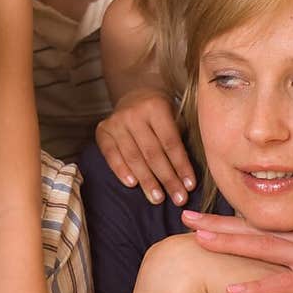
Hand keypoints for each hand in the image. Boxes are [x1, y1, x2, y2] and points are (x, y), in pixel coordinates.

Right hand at [95, 90, 195, 205]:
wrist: (135, 94)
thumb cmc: (161, 113)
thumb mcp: (175, 116)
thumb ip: (181, 139)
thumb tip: (188, 176)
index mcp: (156, 107)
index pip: (171, 142)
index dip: (181, 166)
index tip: (190, 186)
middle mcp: (134, 113)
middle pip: (153, 152)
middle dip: (167, 178)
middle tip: (178, 198)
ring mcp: (116, 122)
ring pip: (133, 157)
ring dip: (147, 181)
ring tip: (157, 198)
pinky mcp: (103, 130)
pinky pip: (111, 155)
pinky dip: (121, 171)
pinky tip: (132, 185)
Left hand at [182, 212, 292, 292]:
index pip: (275, 225)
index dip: (242, 220)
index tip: (214, 217)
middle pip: (260, 229)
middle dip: (221, 223)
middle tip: (187, 217)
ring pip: (265, 249)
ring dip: (229, 245)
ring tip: (196, 241)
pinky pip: (285, 286)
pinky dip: (257, 287)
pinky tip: (231, 289)